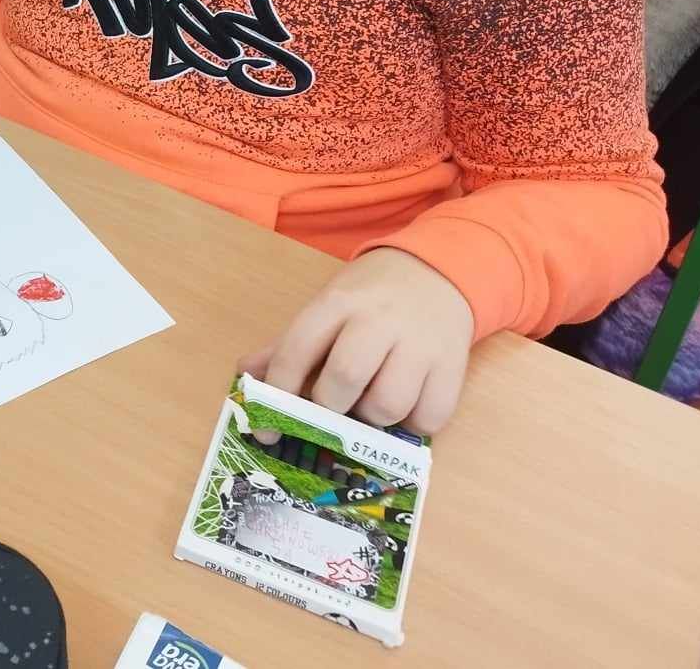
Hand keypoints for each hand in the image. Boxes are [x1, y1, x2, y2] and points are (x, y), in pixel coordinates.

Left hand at [241, 249, 474, 433]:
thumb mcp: (326, 307)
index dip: (276, 392)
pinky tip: (406, 404)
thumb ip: (287, 344)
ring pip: (388, 405)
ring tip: (371, 401)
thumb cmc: (370, 297)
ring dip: (372, 417)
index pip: (296, 350)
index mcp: (337, 302)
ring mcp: (420, 343)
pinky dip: (412, 423)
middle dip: (328, 408)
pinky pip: (429, 418)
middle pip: (344, 379)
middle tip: (331, 409)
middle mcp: (378, 320)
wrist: (437, 271)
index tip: (267, 427)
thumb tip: (246, 376)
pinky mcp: (453, 365)